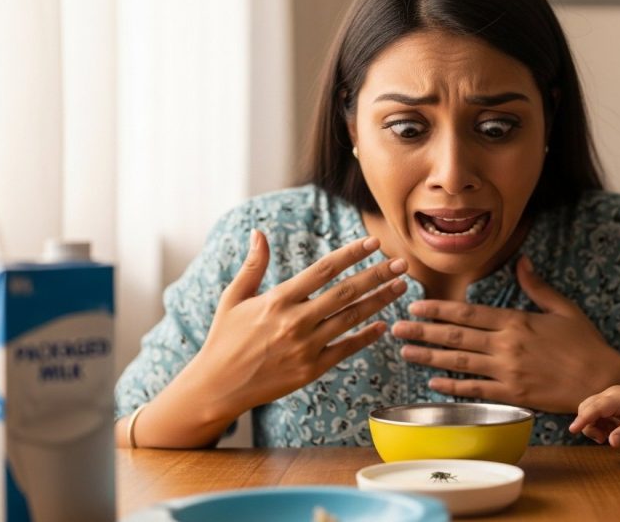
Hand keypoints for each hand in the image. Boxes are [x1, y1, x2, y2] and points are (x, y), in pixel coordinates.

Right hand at [193, 230, 407, 416]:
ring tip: (401, 286)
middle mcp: (294, 321)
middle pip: (345, 292)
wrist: (218, 386)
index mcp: (277, 299)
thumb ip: (253, 265)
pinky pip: (346, 349)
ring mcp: (305, 346)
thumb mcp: (233, 298)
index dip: (351, 254)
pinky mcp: (311, 369)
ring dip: (379, 301)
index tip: (373, 242)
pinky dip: (366, 336)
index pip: (323, 270)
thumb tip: (259, 232)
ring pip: (351, 318)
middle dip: (377, 275)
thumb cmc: (224, 338)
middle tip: (401, 263)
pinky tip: (382, 325)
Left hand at [390, 255, 619, 412]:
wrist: (600, 380)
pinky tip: (434, 381)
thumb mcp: (563, 308)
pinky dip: (453, 385)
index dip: (439, 310)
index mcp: (516, 321)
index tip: (416, 306)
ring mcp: (507, 371)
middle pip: (455, 337)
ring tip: (406, 352)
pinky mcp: (512, 394)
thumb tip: (522, 261)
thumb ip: (537, 286)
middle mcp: (506, 345)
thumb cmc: (585, 343)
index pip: (468, 314)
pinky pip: (476, 390)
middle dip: (422, 332)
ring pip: (459, 363)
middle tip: (397, 329)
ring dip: (429, 357)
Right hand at [569, 386, 619, 446]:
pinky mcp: (610, 401)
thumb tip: (611, 442)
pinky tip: (612, 431)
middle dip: (588, 425)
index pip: (596, 407)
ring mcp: (609, 396)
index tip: (572, 430)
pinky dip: (599, 424)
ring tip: (609, 436)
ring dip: (593, 425)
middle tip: (602, 440)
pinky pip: (596, 412)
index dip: (583, 419)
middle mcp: (611, 393)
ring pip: (589, 409)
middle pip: (586, 407)